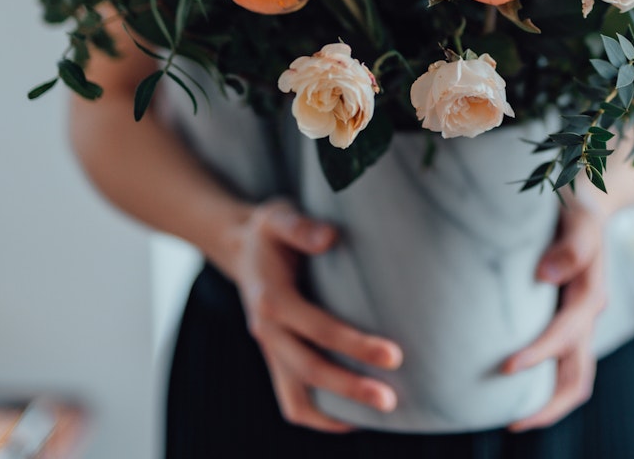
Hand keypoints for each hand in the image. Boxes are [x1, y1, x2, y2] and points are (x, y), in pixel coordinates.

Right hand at [223, 198, 403, 431]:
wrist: (240, 246)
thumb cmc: (270, 231)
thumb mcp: (279, 216)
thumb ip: (301, 227)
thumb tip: (329, 237)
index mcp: (271, 298)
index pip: (317, 328)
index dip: (355, 345)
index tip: (393, 355)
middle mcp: (267, 330)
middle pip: (309, 370)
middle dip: (351, 387)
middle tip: (391, 399)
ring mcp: (270, 349)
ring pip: (295, 398)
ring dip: (335, 412)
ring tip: (378, 416)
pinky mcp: (276, 358)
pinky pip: (292, 399)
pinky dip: (319, 415)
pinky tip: (354, 418)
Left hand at [501, 194, 608, 430]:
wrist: (588, 206)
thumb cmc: (575, 211)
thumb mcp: (577, 218)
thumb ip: (570, 245)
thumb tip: (546, 273)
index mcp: (590, 293)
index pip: (566, 334)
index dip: (539, 353)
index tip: (507, 367)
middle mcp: (588, 316)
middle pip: (578, 375)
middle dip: (548, 404)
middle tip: (512, 422)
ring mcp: (581, 324)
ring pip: (575, 378)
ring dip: (549, 403)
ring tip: (514, 419)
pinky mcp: (570, 324)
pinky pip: (564, 365)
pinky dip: (547, 386)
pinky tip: (518, 391)